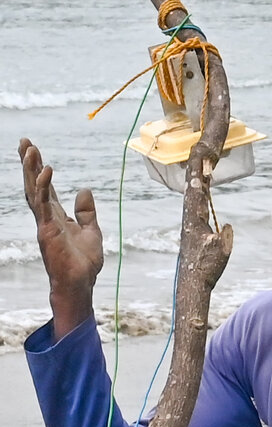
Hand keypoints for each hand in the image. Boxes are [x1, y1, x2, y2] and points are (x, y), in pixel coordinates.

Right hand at [19, 138, 103, 340]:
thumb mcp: (91, 231)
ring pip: (34, 191)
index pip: (46, 188)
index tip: (34, 151)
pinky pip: (44, 205)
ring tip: (29, 149)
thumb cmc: (84, 263)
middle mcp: (47, 218)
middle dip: (29, 164)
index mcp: (57, 217)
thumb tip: (84, 190)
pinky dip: (43, 187)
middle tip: (24, 142)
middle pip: (35, 185)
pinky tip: (44, 171)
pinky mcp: (48, 230)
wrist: (81, 284)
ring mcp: (45, 224)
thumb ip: (87, 212)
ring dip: (31, 170)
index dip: (40, 170)